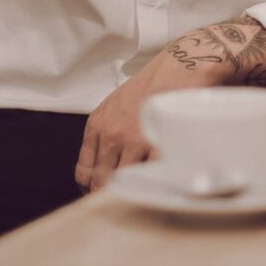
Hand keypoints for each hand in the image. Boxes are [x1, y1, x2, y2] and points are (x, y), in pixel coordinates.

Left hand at [75, 16, 265, 192]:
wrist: (181, 67)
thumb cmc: (152, 85)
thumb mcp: (116, 105)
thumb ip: (106, 134)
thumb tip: (103, 167)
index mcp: (98, 124)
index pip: (85, 171)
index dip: (92, 188)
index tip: (102, 193)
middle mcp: (112, 133)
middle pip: (102, 181)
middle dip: (110, 194)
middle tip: (122, 198)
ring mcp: (134, 140)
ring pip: (125, 181)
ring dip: (133, 189)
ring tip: (142, 191)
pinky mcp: (158, 142)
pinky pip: (150, 175)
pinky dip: (153, 182)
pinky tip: (158, 182)